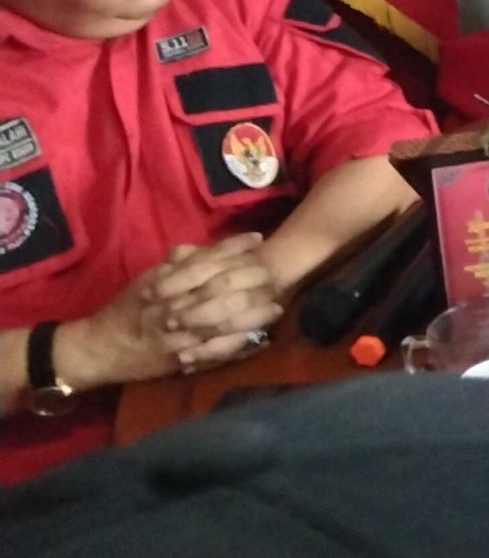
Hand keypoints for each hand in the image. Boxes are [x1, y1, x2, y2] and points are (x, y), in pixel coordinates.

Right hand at [54, 236, 278, 389]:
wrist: (99, 349)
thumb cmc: (125, 310)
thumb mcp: (145, 280)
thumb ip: (174, 263)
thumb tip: (202, 245)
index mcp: (163, 284)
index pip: (202, 262)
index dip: (232, 249)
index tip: (258, 240)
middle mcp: (172, 308)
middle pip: (216, 290)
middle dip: (249, 281)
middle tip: (276, 274)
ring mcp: (178, 336)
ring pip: (220, 323)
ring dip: (251, 316)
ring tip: (277, 307)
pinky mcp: (180, 361)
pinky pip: (214, 354)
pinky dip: (238, 347)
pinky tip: (261, 341)